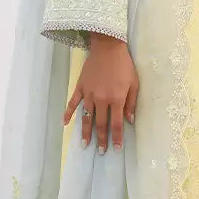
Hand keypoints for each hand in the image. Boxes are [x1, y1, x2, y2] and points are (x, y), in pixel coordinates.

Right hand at [63, 33, 138, 152]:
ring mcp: (88, 94)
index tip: (115, 148)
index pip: (116, 124)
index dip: (116, 138)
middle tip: (100, 151)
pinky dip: (68, 113)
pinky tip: (65, 124)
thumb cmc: (124, 65)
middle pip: (101, 124)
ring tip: (84, 144)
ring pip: (86, 117)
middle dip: (101, 139)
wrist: (108, 47)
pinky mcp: (80, 87)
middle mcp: (101, 99)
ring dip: (85, 132)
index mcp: (116, 99)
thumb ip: (132, 103)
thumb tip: (129, 121)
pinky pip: (72, 103)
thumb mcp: (134, 83)